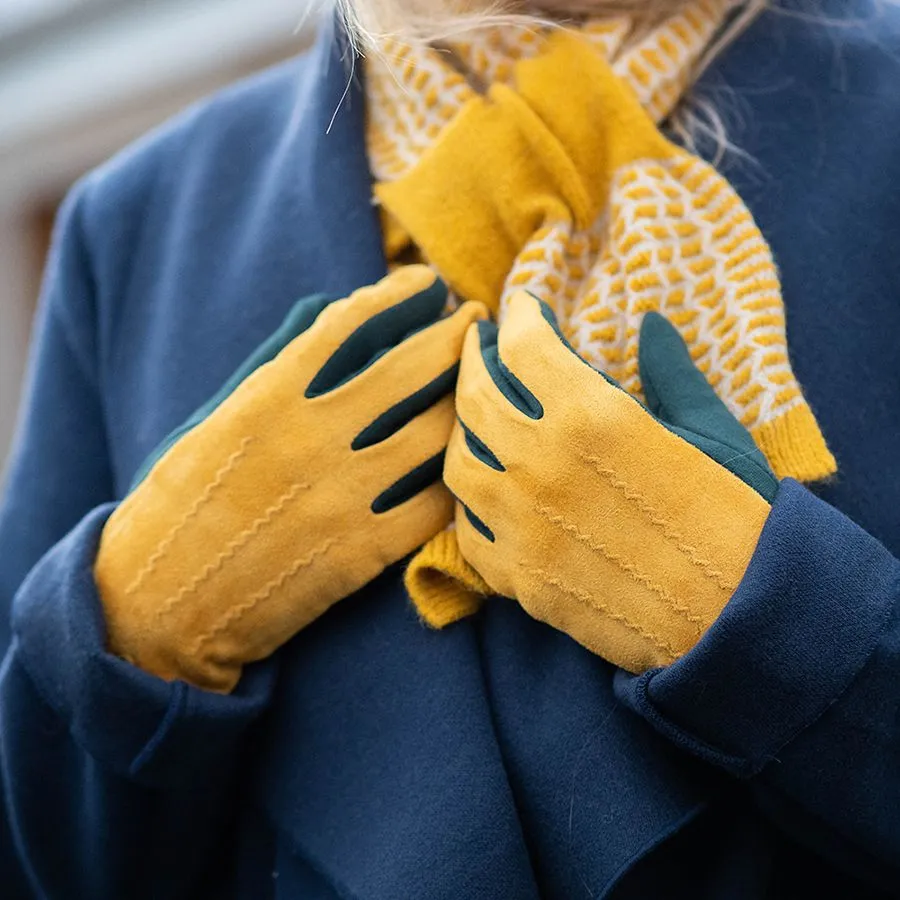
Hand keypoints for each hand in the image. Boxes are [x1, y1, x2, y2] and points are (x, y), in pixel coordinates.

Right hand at [95, 267, 486, 691]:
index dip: (399, 294)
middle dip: (456, 334)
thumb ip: (272, 368)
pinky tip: (468, 458)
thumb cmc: (181, 504)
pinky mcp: (362, 554)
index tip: (425, 284)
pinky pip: (434, 504)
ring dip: (469, 400)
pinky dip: (456, 476)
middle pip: (411, 369)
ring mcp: (341, 498)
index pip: (351, 323)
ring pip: (436, 433)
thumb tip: (335, 315)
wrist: (162, 604)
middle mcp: (310, 440)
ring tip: (484, 385)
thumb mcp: (212, 423)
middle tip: (476, 320)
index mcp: (266, 399)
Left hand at [445, 291, 774, 672]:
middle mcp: (541, 467)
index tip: (523, 307)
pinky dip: (472, 505)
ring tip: (477, 419)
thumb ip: (671, 372)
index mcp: (592, 418)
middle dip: (474, 358)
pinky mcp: (520, 580)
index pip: (526, 345)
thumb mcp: (712, 431)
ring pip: (458, 463)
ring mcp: (522, 528)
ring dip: (463, 431)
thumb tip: (651, 326)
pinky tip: (487, 493)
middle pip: (475, 396)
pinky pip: (469, 532)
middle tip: (480, 345)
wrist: (742, 621)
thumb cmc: (738, 518)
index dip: (521, 315)